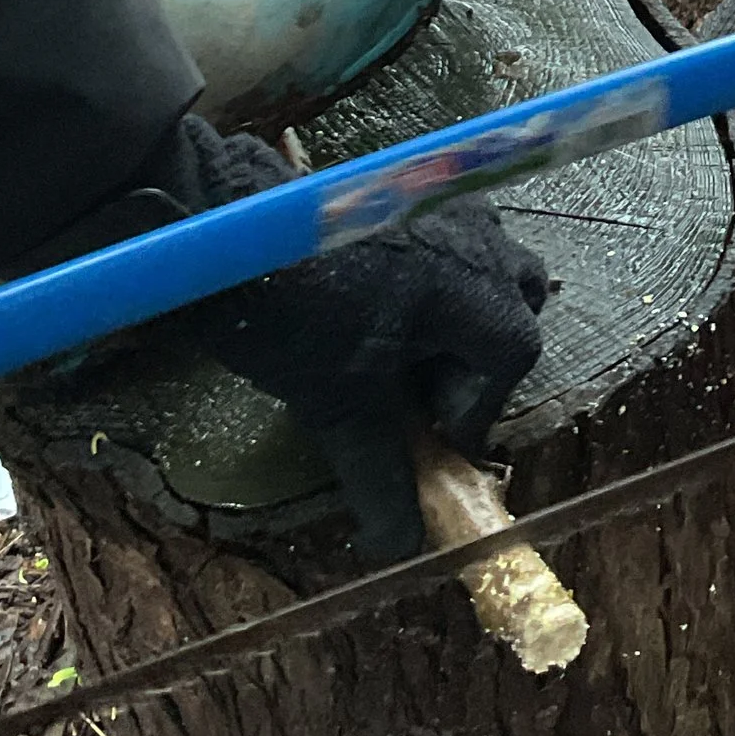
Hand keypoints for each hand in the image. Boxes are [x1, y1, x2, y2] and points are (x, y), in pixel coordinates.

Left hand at [156, 122, 548, 564]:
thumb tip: (401, 547)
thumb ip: (380, 477)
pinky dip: (431, 280)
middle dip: (478, 358)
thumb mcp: (339, 406)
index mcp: (474, 287)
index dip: (474, 408)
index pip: (512, 357)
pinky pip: (449, 240)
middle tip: (420, 393)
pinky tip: (377, 307)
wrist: (220, 224)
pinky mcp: (407, 188)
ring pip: (486, 267)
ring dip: (459, 315)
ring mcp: (444, 201)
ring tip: (400, 351)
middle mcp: (478, 238)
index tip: (428, 435)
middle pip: (514, 304)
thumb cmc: (293, 315)